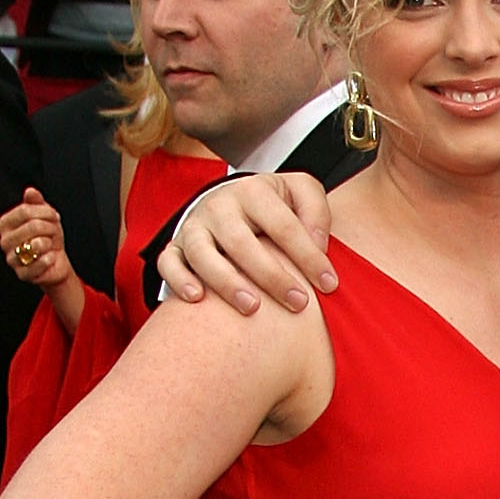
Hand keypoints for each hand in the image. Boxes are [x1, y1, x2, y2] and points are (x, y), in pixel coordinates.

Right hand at [0, 188, 72, 293]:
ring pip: (36, 245)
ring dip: (50, 244)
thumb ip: (36, 202)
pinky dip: (50, 259)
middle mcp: (4, 241)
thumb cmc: (47, 236)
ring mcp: (11, 259)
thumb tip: (30, 191)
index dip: (45, 212)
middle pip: (32, 226)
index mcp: (5, 224)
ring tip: (49, 245)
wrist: (55, 261)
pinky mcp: (22, 274)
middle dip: (50, 228)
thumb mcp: (44, 216)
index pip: (25, 211)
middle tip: (54, 233)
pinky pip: (39, 263)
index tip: (54, 216)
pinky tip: (51, 257)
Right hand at [157, 170, 336, 314]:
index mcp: (253, 191)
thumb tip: (318, 244)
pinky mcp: (176, 247)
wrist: (232, 204)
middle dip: (272, 276)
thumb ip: (316, 211)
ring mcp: (195, 227)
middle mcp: (219, 206)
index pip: (283, 225)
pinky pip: (169, 263)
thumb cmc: (273, 207)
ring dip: (227, 282)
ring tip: (252, 307)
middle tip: (299, 303)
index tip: (329, 284)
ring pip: (203, 254)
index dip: (308, 256)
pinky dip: (179, 280)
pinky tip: (198, 299)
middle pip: (242, 243)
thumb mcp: (299, 194)